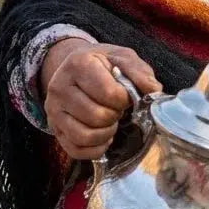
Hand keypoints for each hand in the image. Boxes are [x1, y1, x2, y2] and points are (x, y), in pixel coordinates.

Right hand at [41, 38, 161, 159]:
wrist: (76, 68)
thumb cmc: (104, 64)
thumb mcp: (124, 58)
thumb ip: (140, 73)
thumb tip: (154, 91)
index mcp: (79, 64)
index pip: (110, 93)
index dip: (126, 99)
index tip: (126, 95)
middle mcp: (60, 87)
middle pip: (97, 116)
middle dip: (116, 115)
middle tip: (118, 109)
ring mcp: (54, 111)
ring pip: (84, 136)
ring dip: (106, 133)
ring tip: (111, 121)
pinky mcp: (55, 129)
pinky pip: (76, 150)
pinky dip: (96, 148)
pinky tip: (104, 135)